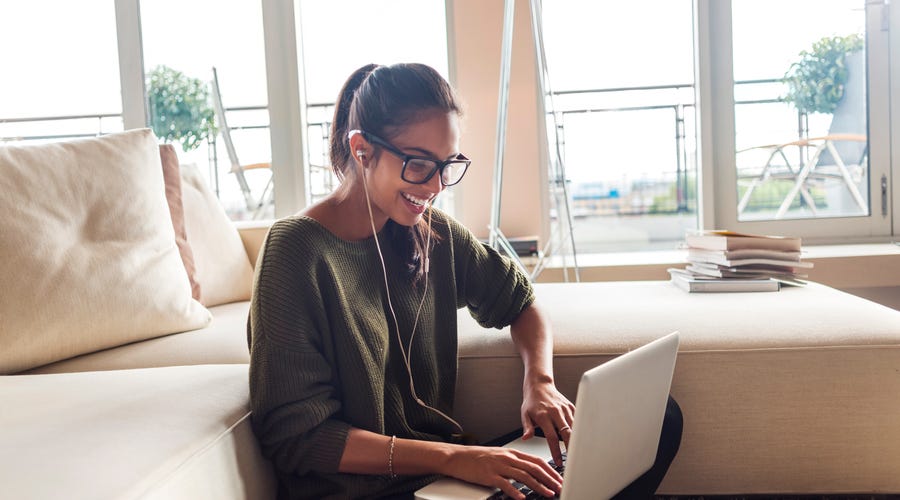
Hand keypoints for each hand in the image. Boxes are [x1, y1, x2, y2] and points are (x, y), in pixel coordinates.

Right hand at [441, 444, 562, 498]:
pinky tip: (522, 497)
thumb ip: (514, 462)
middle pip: (534, 468)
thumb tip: (529, 471)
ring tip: (548, 493)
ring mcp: (498, 466)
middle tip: (559, 487)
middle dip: (549, 479)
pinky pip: (504, 484)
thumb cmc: (477, 458)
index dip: (550, 470)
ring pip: (523, 476)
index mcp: (511, 453)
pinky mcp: (489, 475)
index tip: (559, 479)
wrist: (457, 457)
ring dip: (538, 486)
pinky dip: (514, 491)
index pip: (536, 461)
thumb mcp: (499, 455)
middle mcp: (507, 458)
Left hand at [521, 379, 575, 466]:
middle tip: (572, 459)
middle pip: (567, 433)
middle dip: (571, 448)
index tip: (558, 462)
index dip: (556, 451)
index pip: (552, 437)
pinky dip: (579, 430)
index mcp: (543, 416)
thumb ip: (527, 427)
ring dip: (577, 440)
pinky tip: (579, 439)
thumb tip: (526, 438)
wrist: (539, 384)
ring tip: (577, 452)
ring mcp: (564, 409)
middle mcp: (555, 412)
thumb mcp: (525, 414)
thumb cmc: (531, 401)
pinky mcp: (571, 406)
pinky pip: (577, 420)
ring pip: (575, 428)